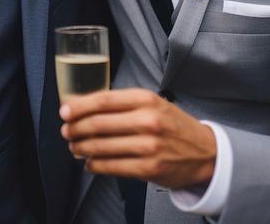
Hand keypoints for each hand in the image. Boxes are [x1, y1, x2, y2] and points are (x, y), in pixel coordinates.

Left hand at [59, 88, 216, 188]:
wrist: (206, 152)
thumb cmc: (173, 126)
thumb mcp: (153, 104)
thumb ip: (123, 105)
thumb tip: (84, 109)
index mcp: (146, 99)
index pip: (103, 100)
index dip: (79, 107)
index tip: (64, 112)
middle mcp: (147, 121)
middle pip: (98, 124)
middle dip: (75, 129)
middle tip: (67, 132)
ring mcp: (148, 146)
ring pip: (101, 147)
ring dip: (81, 148)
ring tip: (75, 147)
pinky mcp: (148, 169)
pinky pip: (111, 167)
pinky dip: (94, 165)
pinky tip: (90, 163)